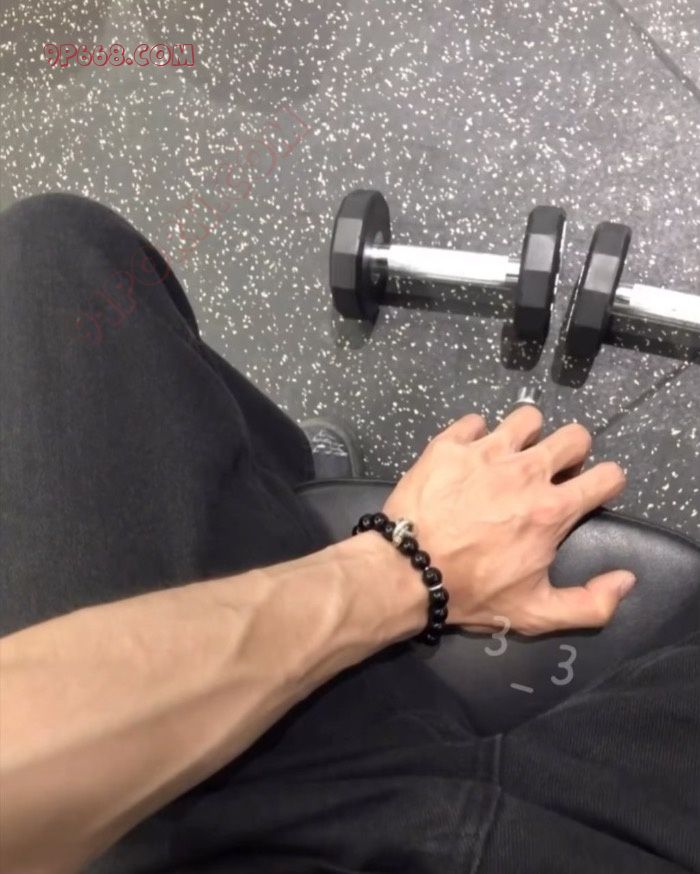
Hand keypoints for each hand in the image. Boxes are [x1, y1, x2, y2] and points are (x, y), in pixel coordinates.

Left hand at [382, 406, 635, 634]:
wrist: (406, 572)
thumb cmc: (471, 593)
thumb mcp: (535, 615)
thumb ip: (590, 604)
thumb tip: (625, 580)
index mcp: (552, 509)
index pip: (608, 476)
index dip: (606, 483)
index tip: (591, 492)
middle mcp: (526, 471)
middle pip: (575, 436)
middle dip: (572, 452)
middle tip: (551, 473)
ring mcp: (486, 452)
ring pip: (527, 418)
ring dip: (527, 435)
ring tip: (510, 457)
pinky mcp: (449, 445)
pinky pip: (474, 421)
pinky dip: (475, 435)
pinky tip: (468, 456)